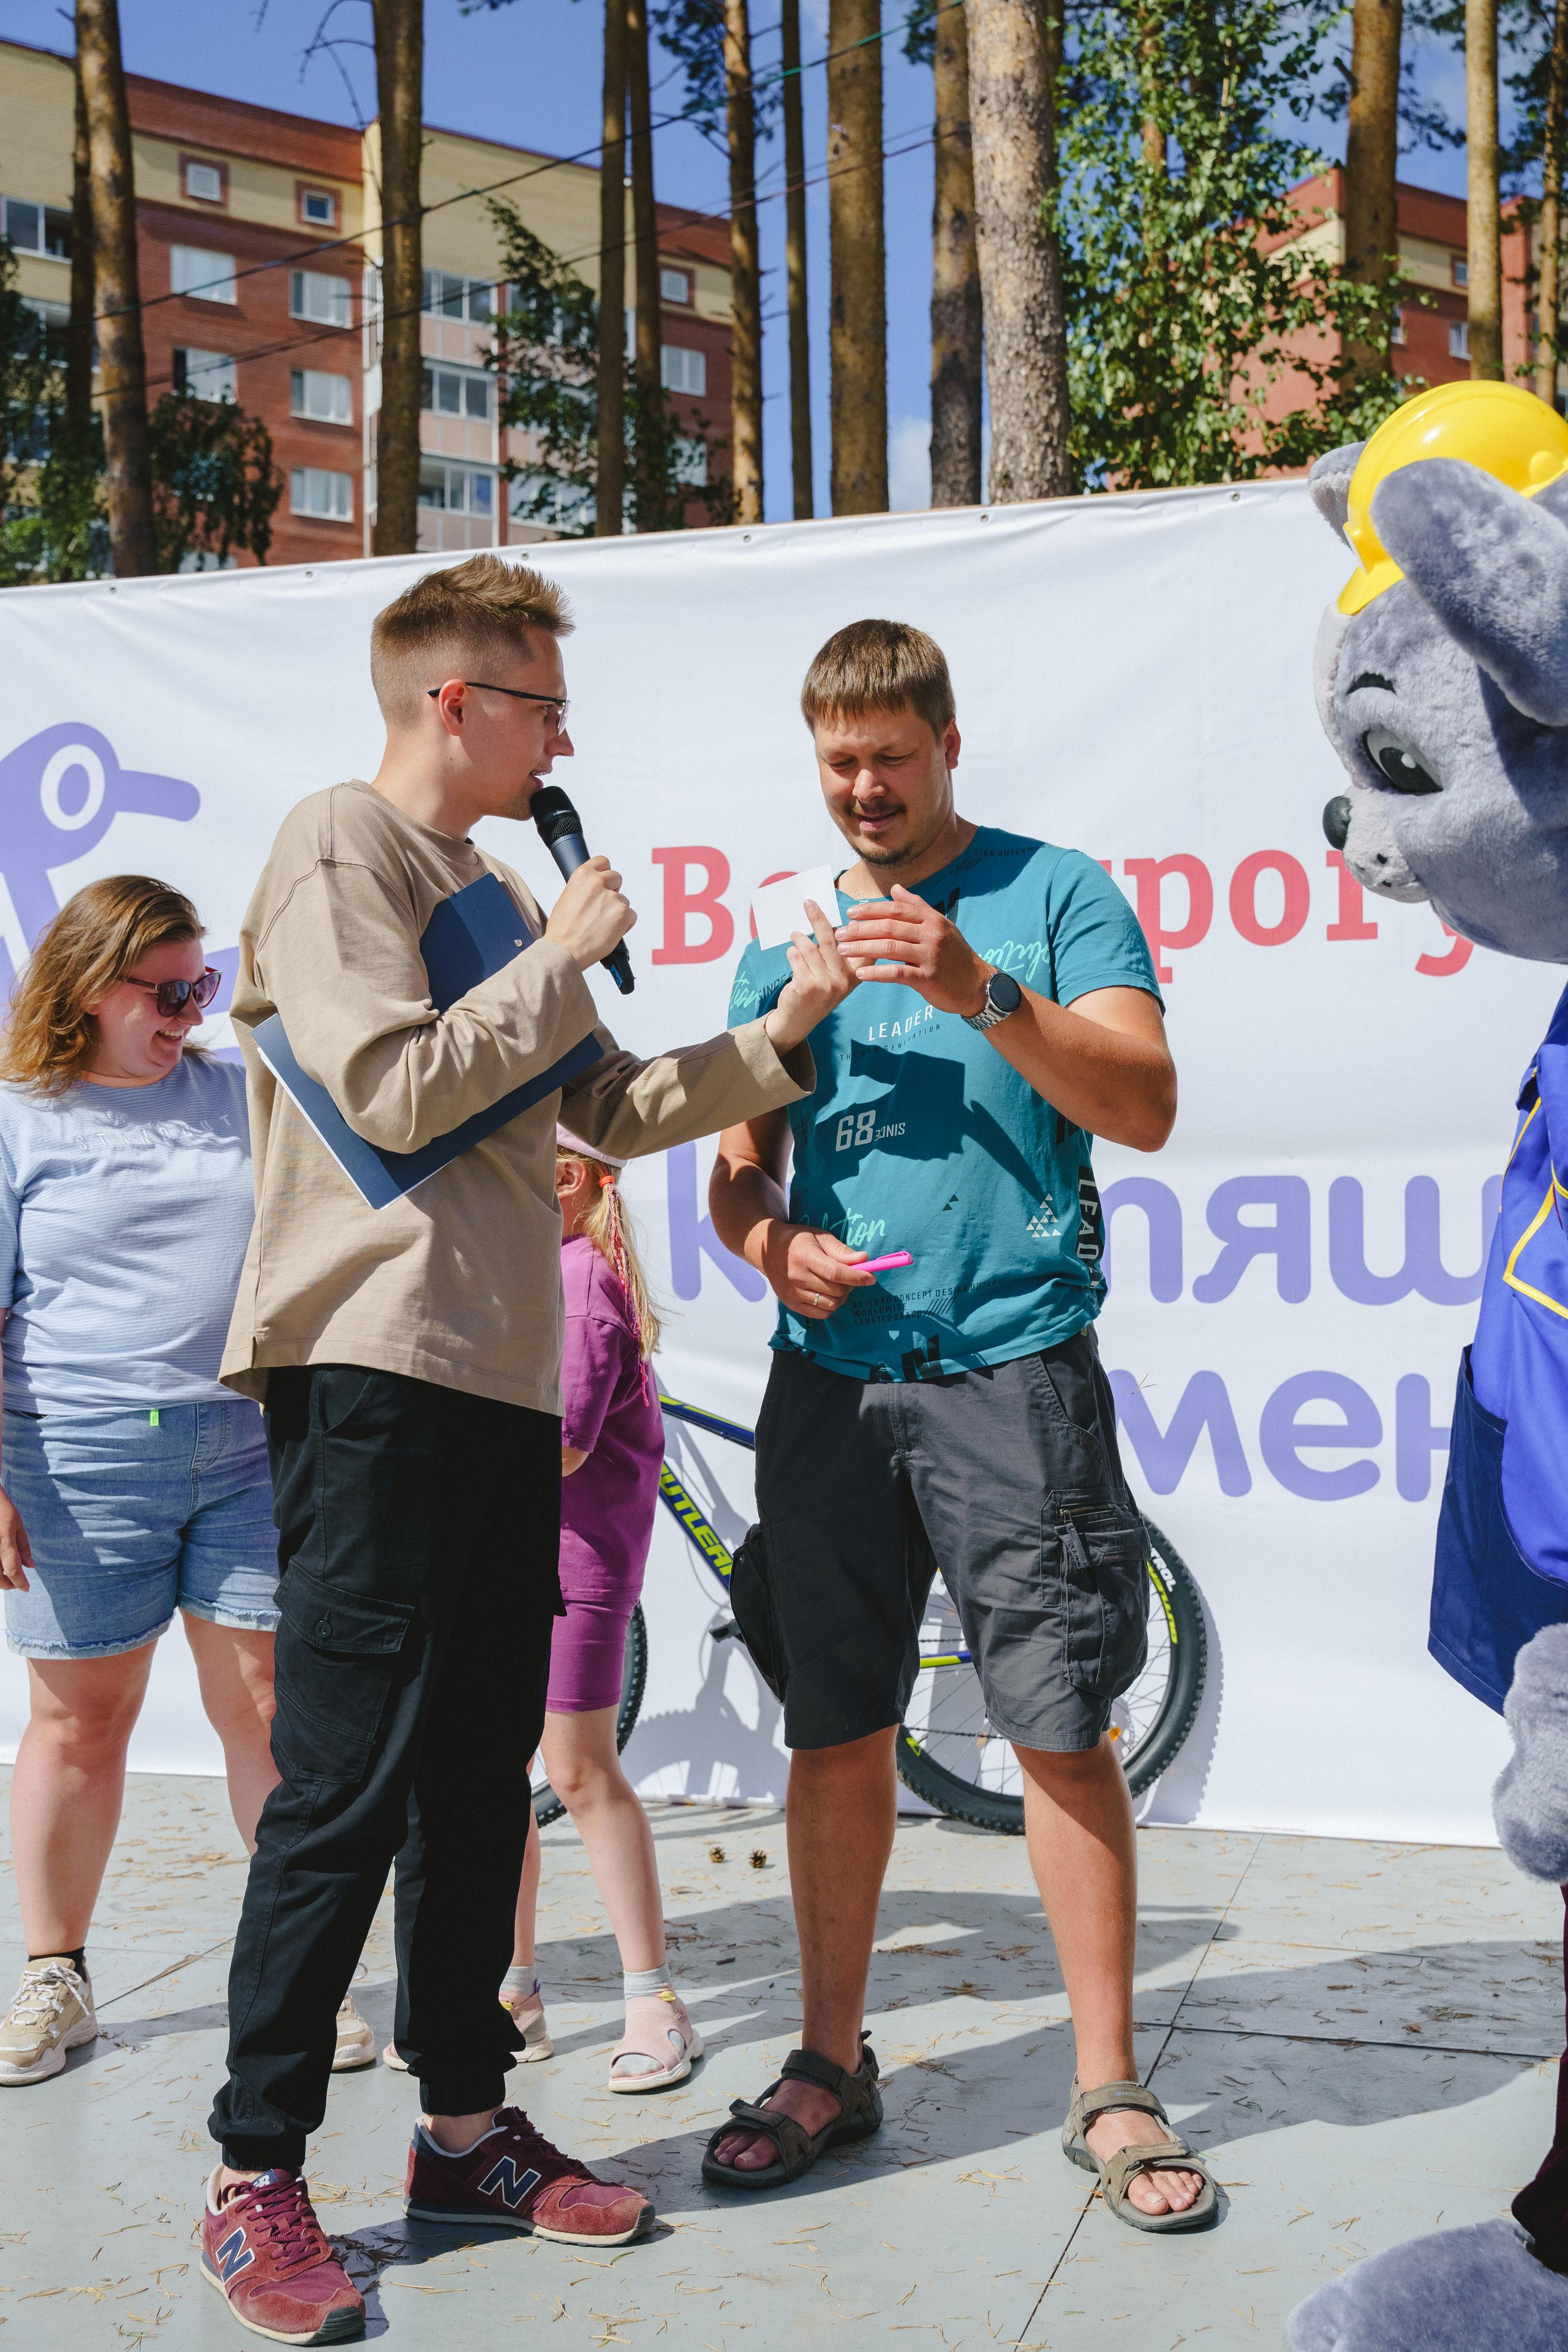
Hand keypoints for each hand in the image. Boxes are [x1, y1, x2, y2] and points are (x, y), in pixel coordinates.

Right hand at [0, 1488, 31, 1591]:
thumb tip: (31, 1567)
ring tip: (7, 1577)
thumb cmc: (1, 1508)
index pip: (14, 1570)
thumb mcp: (17, 1524)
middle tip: (17, 1584)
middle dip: (8, 1585)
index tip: (27, 1588)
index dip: (21, 1583)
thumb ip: (23, 1546)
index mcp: (4, 1541)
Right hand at [544, 855, 635, 972]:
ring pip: (624, 900)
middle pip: (617, 878)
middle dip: (612, 892)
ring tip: (601, 925)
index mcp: (583, 875)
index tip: (604, 881)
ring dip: (617, 911)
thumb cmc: (562, 930)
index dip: (604, 872)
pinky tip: (609, 931)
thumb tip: (594, 890)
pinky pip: (631, 916)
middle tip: (601, 909)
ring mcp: (613, 897)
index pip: (603, 861)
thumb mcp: (566, 898)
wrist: (565, 950)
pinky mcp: (624, 913)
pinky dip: (624, 924)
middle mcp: (599, 882)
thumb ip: (584, 889)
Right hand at [757, 1222, 876, 1319]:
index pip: (835, 1272)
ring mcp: (793, 1293)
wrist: (768, 1250)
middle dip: (851, 1285)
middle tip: (851, 1276)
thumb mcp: (819, 1237)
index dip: (857, 1277)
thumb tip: (863, 1259)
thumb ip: (841, 1250)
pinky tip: (828, 1294)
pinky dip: (830, 1306)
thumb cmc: (798, 1241)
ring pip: (831, 1304)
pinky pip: (821, 1314)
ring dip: (842, 1297)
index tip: (871, 1278)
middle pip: (836, 1290)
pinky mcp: (792, 1304)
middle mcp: (797, 1277)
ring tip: (838, 1285)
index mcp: (805, 1257)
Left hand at [762, 901, 857, 1053]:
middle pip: (831, 940)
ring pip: (810, 948)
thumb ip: (838, 953)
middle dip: (818, 918)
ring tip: (795, 934)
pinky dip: (792, 952)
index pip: (865, 948)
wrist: (798, 1020)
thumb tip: (832, 921)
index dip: (860, 929)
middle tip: (809, 903)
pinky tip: (792, 954)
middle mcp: (844, 981)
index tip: (853, 912)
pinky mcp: (807, 986)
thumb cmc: (818, 990)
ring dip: (799, 938)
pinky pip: (796, 957)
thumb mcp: (835, 974)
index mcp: (857, 975)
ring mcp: (826, 985)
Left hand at [837, 884, 988, 1015]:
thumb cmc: (955, 955)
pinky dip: (876, 972)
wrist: (977, 985)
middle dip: (861, 929)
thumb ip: (917, 906)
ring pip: (889, 948)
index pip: (896, 909)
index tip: (850, 913)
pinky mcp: (928, 978)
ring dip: (862, 948)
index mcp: (932, 919)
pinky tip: (860, 973)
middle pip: (888, 927)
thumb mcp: (941, 926)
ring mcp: (930, 956)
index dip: (871, 910)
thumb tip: (896, 888)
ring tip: (843, 951)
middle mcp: (931, 934)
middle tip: (841, 934)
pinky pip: (897, 973)